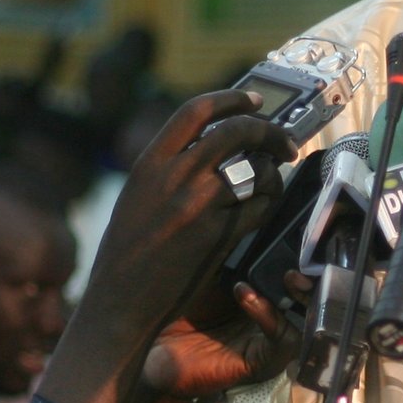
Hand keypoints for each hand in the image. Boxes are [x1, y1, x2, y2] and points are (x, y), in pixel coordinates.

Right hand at [40, 91, 289, 402]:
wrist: (119, 303)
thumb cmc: (126, 254)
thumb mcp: (136, 198)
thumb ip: (167, 170)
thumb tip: (208, 148)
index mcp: (149, 163)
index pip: (195, 111)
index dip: (231, 99)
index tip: (254, 100)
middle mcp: (174, 177)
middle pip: (235, 132)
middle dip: (267, 130)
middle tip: (283, 141)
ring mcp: (197, 206)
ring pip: (254, 169)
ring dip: (274, 169)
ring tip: (277, 174)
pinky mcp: (216, 236)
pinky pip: (258, 207)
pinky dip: (269, 200)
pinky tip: (268, 203)